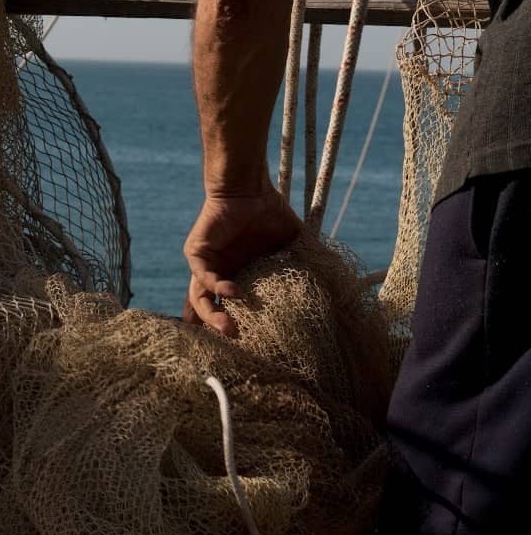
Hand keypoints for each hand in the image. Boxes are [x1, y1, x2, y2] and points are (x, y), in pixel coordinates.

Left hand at [182, 186, 300, 335]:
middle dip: (220, 329)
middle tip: (238, 342)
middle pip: (209, 311)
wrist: (250, 187)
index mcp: (237, 277)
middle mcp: (219, 275)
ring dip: (212, 317)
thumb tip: (338, 284)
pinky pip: (202, 276)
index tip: (248, 347)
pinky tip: (235, 293)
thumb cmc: (270, 213)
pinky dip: (217, 287)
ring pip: (199, 299)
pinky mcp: (196, 252)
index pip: (228, 310)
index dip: (233, 328)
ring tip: (230, 329)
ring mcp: (206, 265)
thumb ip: (307, 264)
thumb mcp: (292, 244)